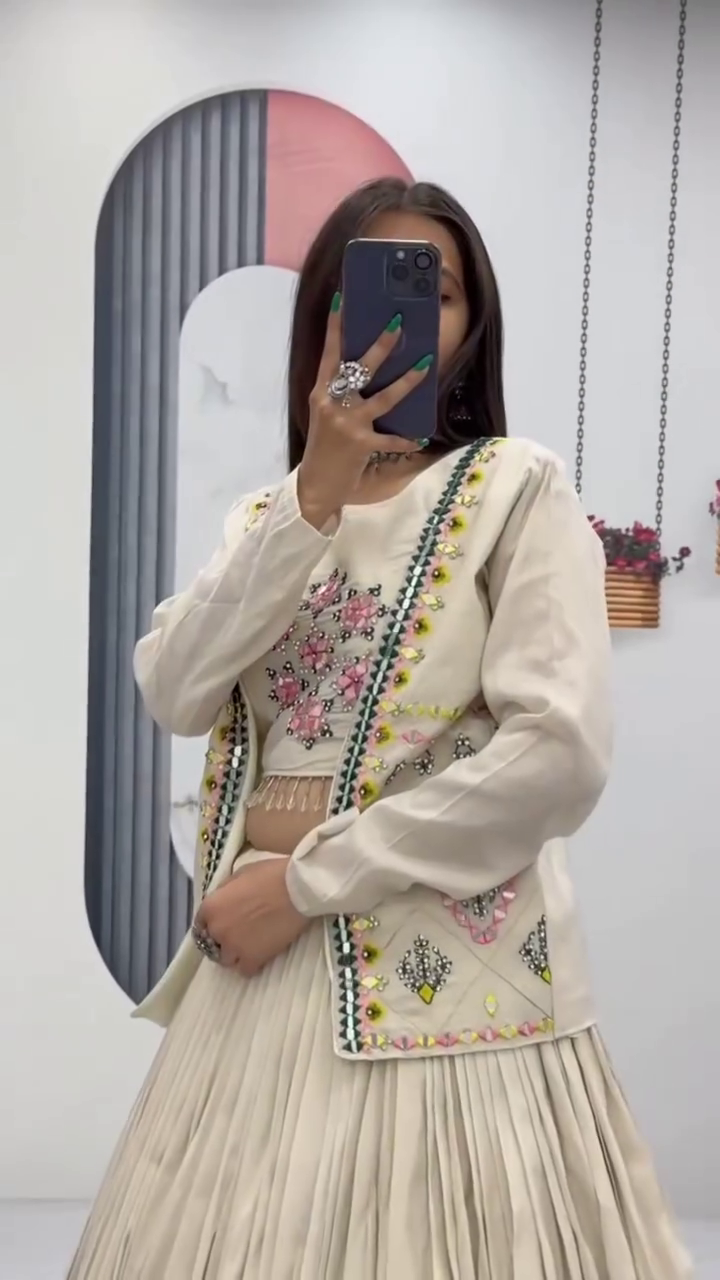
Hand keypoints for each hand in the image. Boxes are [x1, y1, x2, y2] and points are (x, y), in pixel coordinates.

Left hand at [194, 858, 308, 976]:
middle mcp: (217, 930)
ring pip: (226, 960)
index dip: (212, 924)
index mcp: (211, 906)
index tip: (223, 924)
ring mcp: (233, 947)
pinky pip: (244, 970)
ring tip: (250, 946)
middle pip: (212, 944)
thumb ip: (226, 891)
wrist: (297, 889)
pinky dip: (250, 964)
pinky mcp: (252, 959)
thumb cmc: (270, 875)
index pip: (200, 924)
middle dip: (223, 940)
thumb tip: (223, 900)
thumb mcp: (240, 874)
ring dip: (235, 954)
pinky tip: (260, 955)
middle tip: (239, 934)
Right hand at [298, 297, 432, 528]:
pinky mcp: (362, 445)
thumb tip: (366, 370)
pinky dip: (406, 440)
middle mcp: (332, 404)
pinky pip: (390, 439)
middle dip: (381, 345)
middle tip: (398, 323)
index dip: (335, 326)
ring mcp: (347, 424)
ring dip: (407, 381)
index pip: (329, 353)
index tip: (343, 298)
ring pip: (383, 397)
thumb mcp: (325, 415)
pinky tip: (420, 438)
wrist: (316, 484)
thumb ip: (339, 393)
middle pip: (359, 368)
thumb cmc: (324, 447)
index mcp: (320, 393)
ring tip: (424, 364)